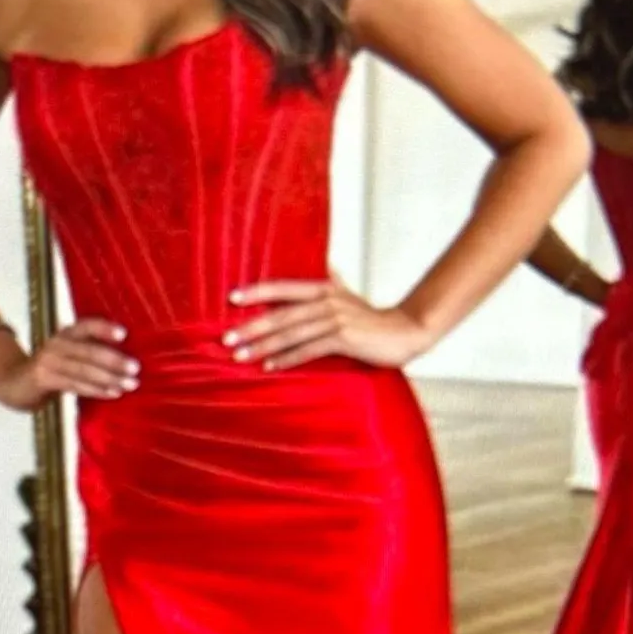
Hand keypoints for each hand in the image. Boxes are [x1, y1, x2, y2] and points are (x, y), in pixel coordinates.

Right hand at [0, 318, 139, 410]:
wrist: (12, 383)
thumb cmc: (49, 371)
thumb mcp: (67, 356)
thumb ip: (89, 355)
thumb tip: (125, 362)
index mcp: (66, 334)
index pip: (87, 325)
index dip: (104, 328)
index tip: (124, 334)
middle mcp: (57, 343)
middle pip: (90, 350)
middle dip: (115, 360)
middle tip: (135, 369)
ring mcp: (49, 360)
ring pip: (84, 369)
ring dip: (110, 378)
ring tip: (130, 385)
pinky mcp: (44, 378)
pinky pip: (75, 384)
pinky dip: (95, 390)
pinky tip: (112, 394)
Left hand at [223, 276, 432, 371]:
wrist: (407, 331)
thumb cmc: (373, 319)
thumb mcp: (349, 296)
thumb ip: (332, 283)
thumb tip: (324, 266)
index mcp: (324, 289)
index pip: (283, 288)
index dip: (257, 291)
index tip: (231, 298)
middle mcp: (326, 301)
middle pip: (281, 314)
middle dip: (251, 327)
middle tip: (225, 339)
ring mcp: (336, 319)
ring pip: (291, 333)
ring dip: (263, 346)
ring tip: (240, 356)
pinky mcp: (345, 338)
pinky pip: (309, 350)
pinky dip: (288, 359)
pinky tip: (269, 367)